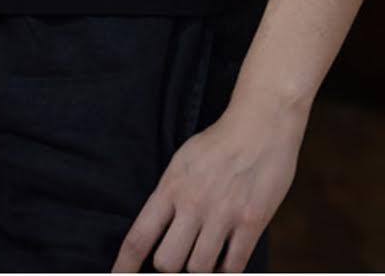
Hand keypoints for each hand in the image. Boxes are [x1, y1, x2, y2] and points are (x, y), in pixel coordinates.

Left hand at [110, 99, 304, 272]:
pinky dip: (226, 272)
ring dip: (200, 269)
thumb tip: (157, 231)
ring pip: (198, 269)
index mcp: (171, 187)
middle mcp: (193, 204)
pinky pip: (232, 268)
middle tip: (179, 257)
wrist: (261, 123)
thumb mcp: (182, 161)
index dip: (124, 266)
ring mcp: (223, 215)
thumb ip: (169, 196)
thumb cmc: (219, 142)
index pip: (139, 237)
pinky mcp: (251, 222)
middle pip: (166, 263)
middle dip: (170, 267)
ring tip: (205, 255)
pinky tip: (226, 260)